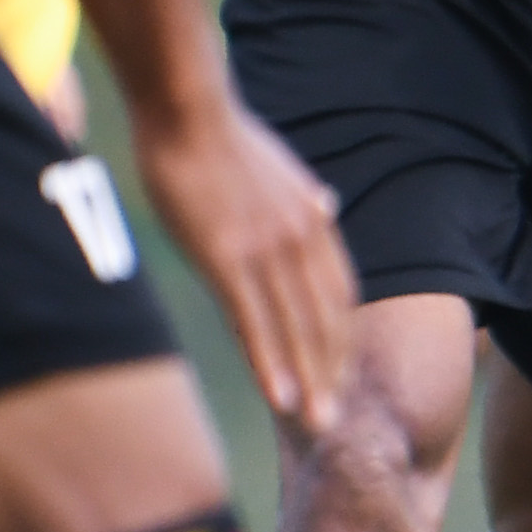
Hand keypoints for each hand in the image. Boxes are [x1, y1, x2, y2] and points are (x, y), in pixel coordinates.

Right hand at [129, 91, 356, 440]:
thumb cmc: (221, 136)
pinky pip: (254, 320)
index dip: (342, 340)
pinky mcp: (226, 256)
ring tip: (318, 426)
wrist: (188, 104)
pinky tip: (280, 397)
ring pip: (296, 329)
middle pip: (326, 320)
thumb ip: (304, 199)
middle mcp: (301, 240)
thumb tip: (328, 204)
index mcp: (314, 221)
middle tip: (338, 425)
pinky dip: (270, 362)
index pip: (339, 295)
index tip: (343, 376)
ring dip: (310, 381)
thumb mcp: (282, 166)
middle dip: (334, 374)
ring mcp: (266, 249)